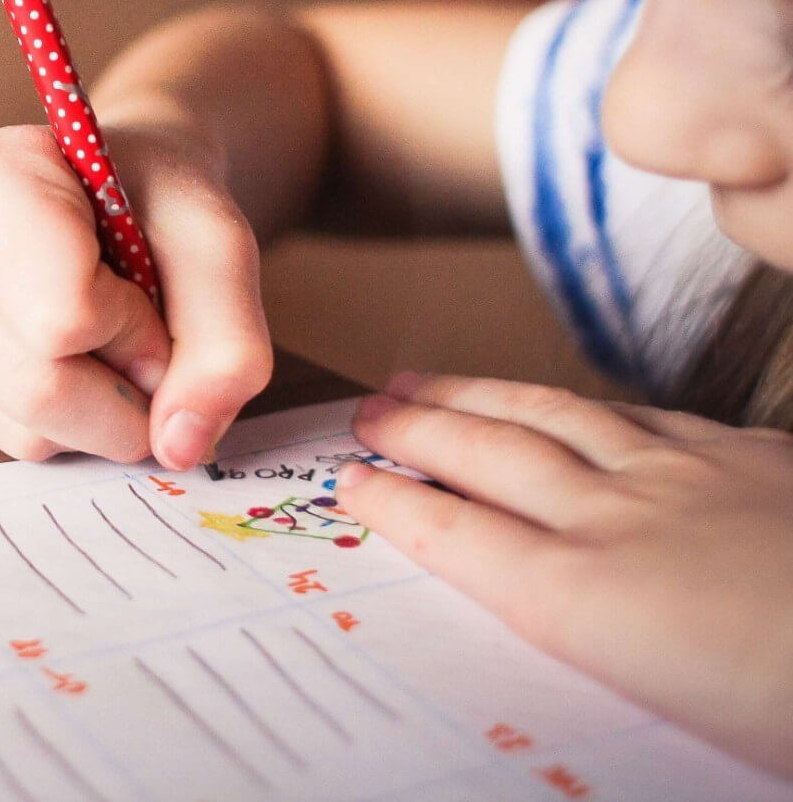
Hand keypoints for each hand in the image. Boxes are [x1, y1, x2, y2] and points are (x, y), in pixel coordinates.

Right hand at [0, 123, 271, 468]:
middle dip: (121, 396)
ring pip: (17, 428)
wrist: (106, 193)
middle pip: (33, 387)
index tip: (149, 291)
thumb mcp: (217, 244)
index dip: (134, 330)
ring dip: (93, 415)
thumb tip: (178, 446)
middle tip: (146, 347)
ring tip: (100, 342)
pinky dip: (56, 423)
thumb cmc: (153, 203)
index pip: (60, 316)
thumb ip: (227, 342)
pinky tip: (59, 357)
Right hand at [339, 373, 792, 778]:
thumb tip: (541, 620)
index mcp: (586, 600)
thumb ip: (590, 648)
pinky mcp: (754, 460)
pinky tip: (577, 403)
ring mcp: (688, 478)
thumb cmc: (787, 706)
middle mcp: (619, 522)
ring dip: (481, 397)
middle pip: (492, 457)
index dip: (397, 503)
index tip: (350, 481)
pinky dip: (588, 405)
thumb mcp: (668, 718)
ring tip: (431, 381)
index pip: (460, 536)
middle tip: (368, 409)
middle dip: (419, 429)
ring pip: (557, 417)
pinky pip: (645, 415)